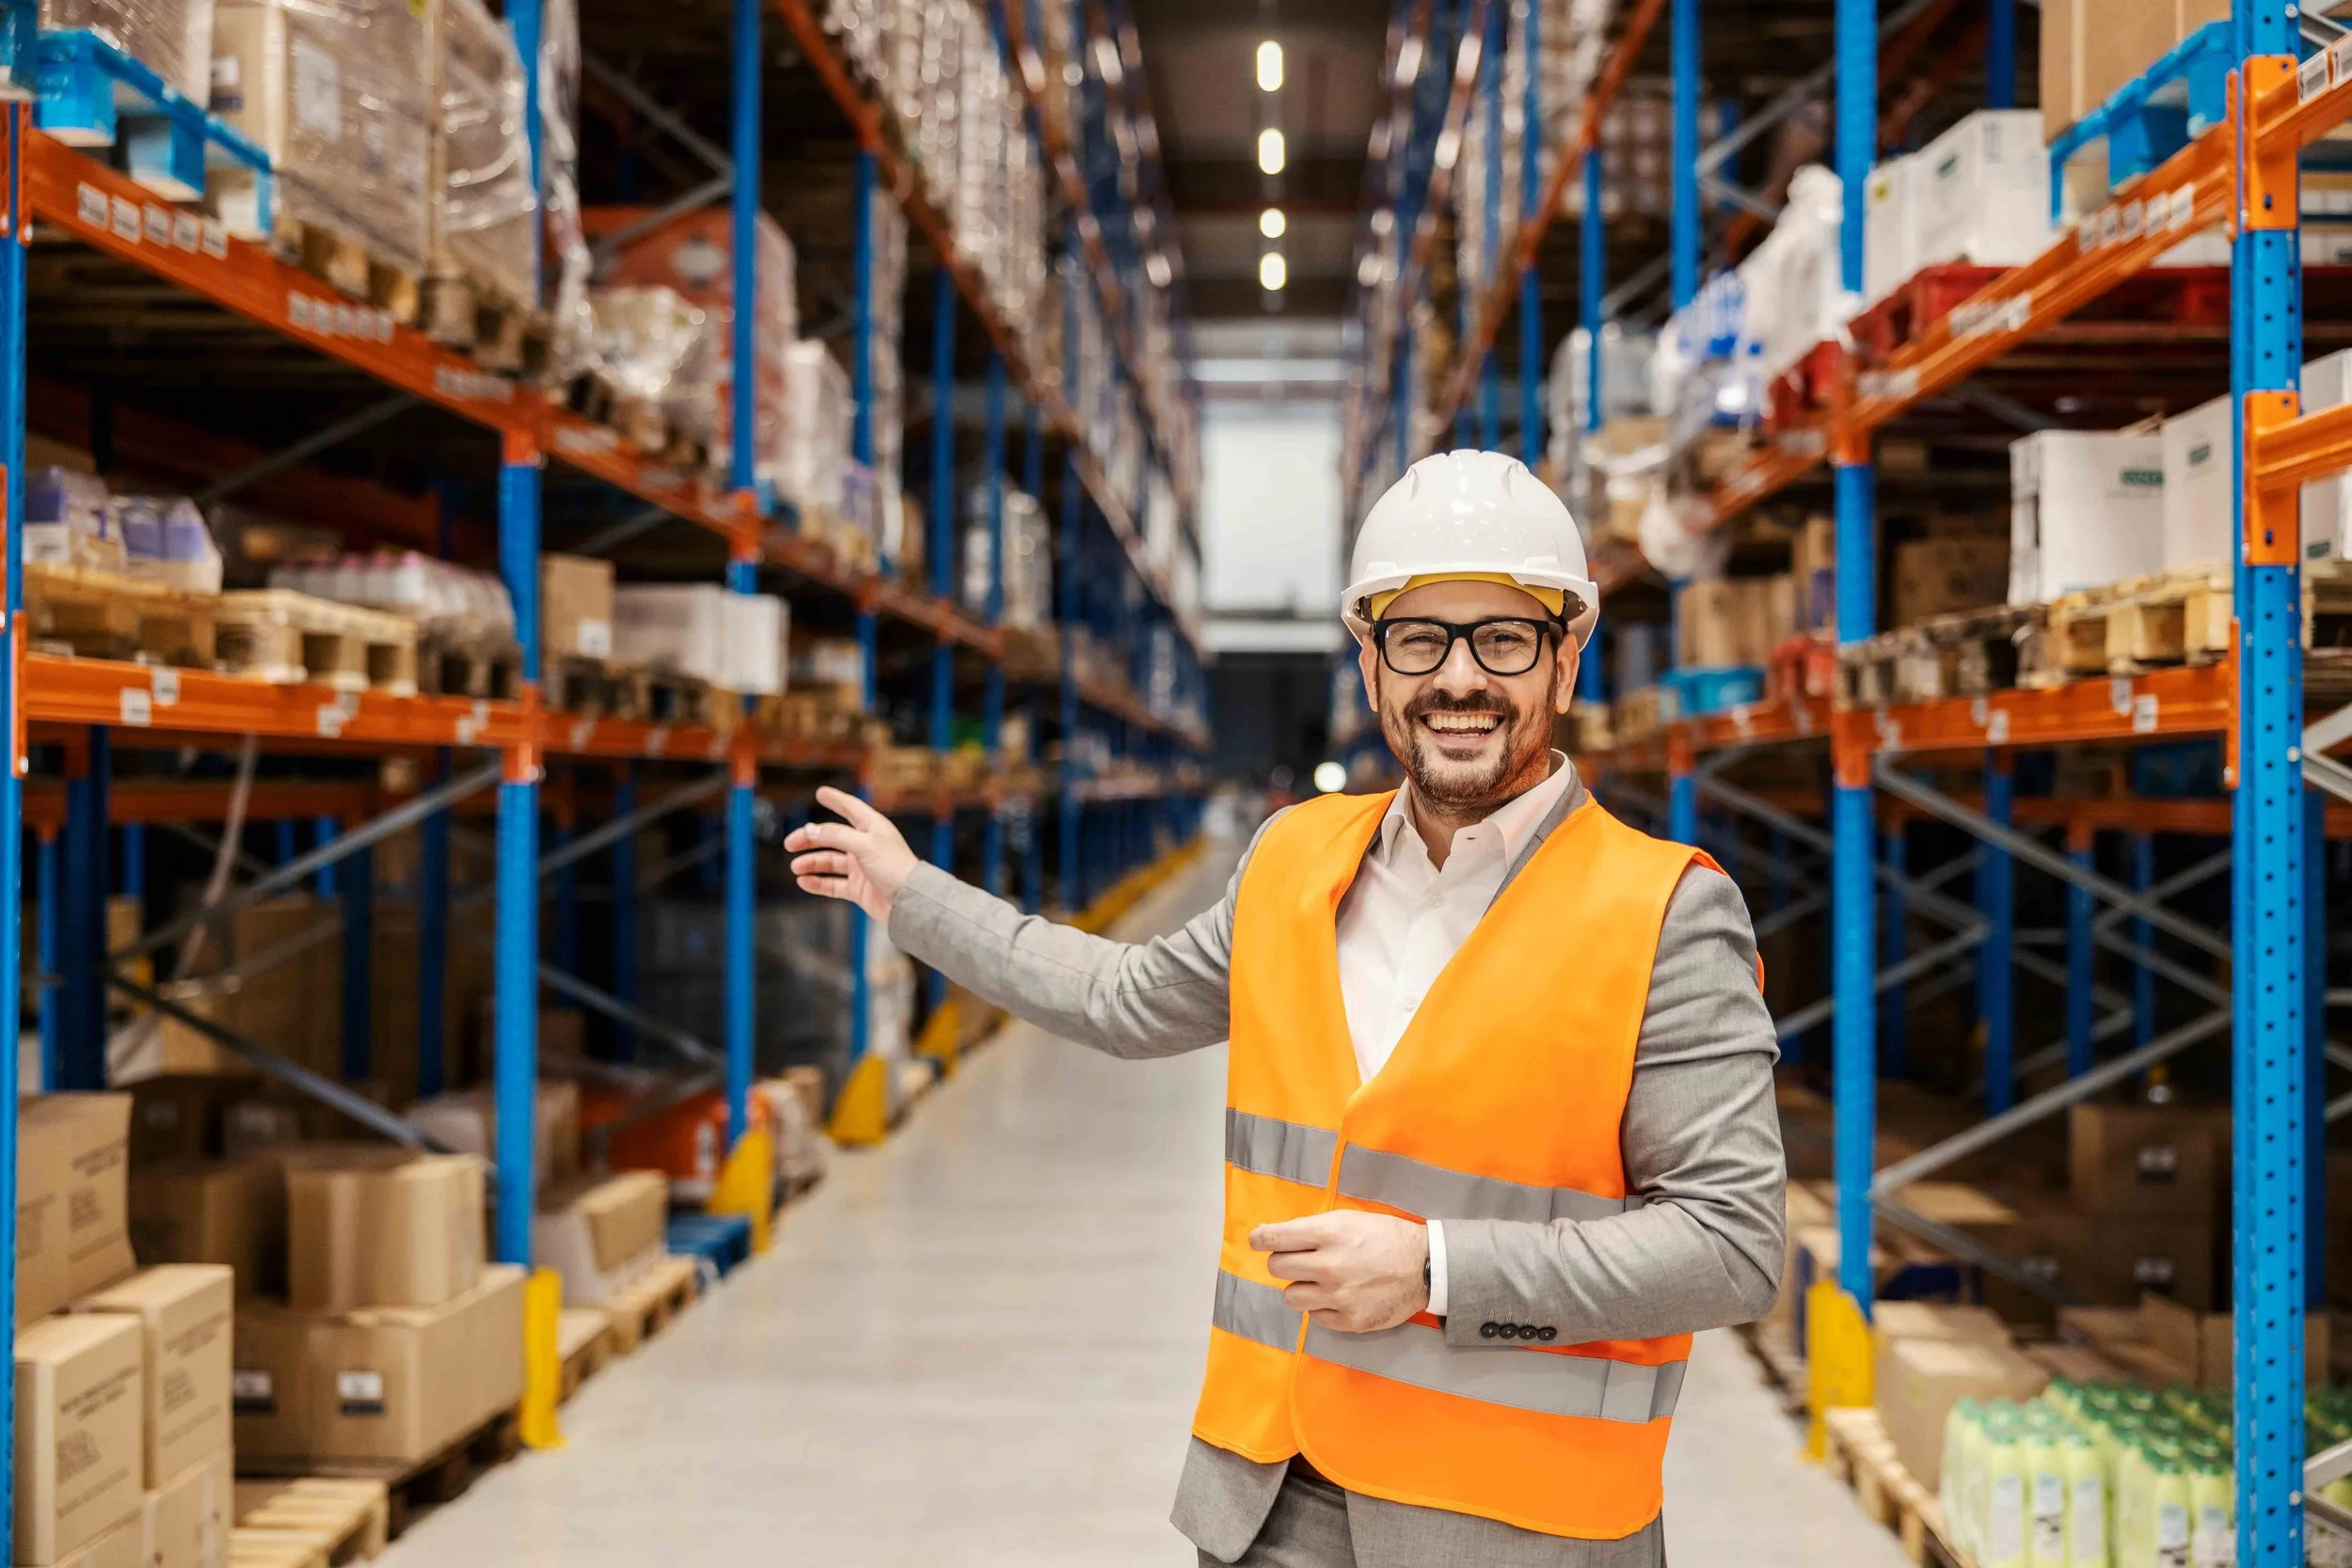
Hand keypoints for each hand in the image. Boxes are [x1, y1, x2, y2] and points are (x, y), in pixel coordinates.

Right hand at [783, 785, 919, 924]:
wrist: (910, 902)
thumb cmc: (895, 868)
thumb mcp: (865, 845)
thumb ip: (836, 835)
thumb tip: (810, 830)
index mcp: (873, 828)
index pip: (851, 808)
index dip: (836, 800)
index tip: (821, 793)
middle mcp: (866, 846)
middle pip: (832, 838)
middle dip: (810, 839)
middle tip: (790, 843)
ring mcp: (862, 868)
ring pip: (830, 862)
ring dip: (811, 863)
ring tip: (796, 867)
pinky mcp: (859, 889)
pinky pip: (833, 884)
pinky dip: (818, 883)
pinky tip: (804, 882)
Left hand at [1250, 1211, 1429, 1333]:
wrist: (1424, 1267)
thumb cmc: (1385, 1237)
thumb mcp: (1349, 1219)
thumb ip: (1312, 1229)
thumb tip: (1271, 1235)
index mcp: (1329, 1234)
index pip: (1275, 1238)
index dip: (1261, 1239)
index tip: (1258, 1240)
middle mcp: (1329, 1266)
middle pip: (1277, 1267)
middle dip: (1284, 1261)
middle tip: (1300, 1260)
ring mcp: (1338, 1296)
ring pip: (1290, 1296)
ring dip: (1300, 1287)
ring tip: (1319, 1281)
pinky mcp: (1348, 1321)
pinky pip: (1313, 1316)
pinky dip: (1320, 1306)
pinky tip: (1338, 1296)